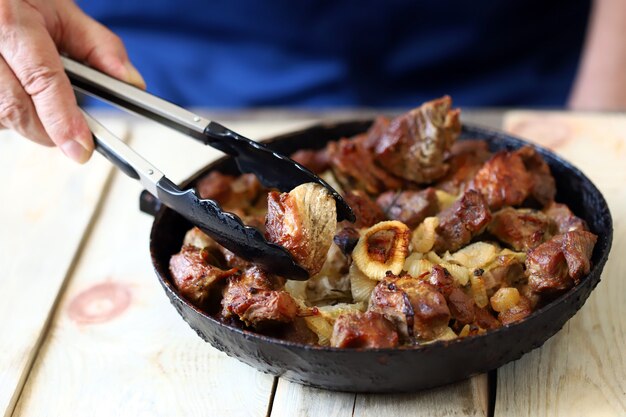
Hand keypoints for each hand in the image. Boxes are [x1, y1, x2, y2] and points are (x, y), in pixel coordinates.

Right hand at [0, 0, 144, 162]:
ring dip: (27, 121)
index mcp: (12, 20)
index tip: (82, 147)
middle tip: (72, 136)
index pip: (42, 79)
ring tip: (39, 98)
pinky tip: (19, 96)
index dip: (63, 119)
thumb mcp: (63, 13)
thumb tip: (131, 83)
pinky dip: (10, 115)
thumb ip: (100, 47)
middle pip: (16, 107)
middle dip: (49, 130)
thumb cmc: (22, 2)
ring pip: (2, 116)